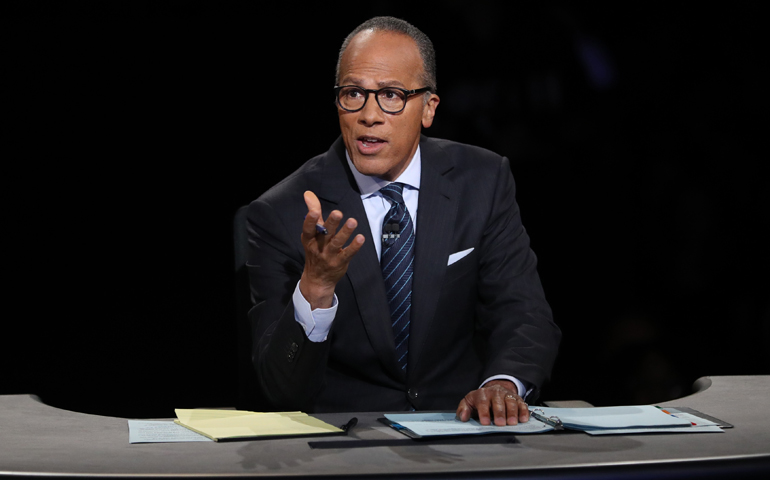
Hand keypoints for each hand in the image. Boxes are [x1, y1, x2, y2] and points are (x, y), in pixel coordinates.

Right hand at [299, 191, 364, 308]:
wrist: (318, 279)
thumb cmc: (316, 250)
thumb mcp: (312, 233)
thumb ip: (313, 212)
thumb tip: (308, 193)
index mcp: (309, 239)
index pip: (308, 229)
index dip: (310, 220)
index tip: (314, 211)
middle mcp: (318, 247)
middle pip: (325, 234)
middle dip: (331, 223)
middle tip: (338, 213)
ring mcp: (329, 256)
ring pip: (337, 243)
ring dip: (345, 232)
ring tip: (352, 221)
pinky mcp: (340, 262)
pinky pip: (348, 254)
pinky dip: (354, 246)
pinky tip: (360, 238)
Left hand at [456, 380, 529, 425]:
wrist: (495, 390)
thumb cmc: (481, 400)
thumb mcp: (469, 402)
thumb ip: (464, 409)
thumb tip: (463, 418)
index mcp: (482, 394)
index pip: (483, 402)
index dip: (484, 412)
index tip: (485, 422)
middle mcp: (496, 393)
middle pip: (498, 402)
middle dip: (499, 413)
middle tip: (500, 423)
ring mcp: (507, 395)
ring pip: (511, 402)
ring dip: (512, 413)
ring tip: (512, 423)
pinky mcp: (518, 399)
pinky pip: (522, 404)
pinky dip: (523, 411)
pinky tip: (523, 419)